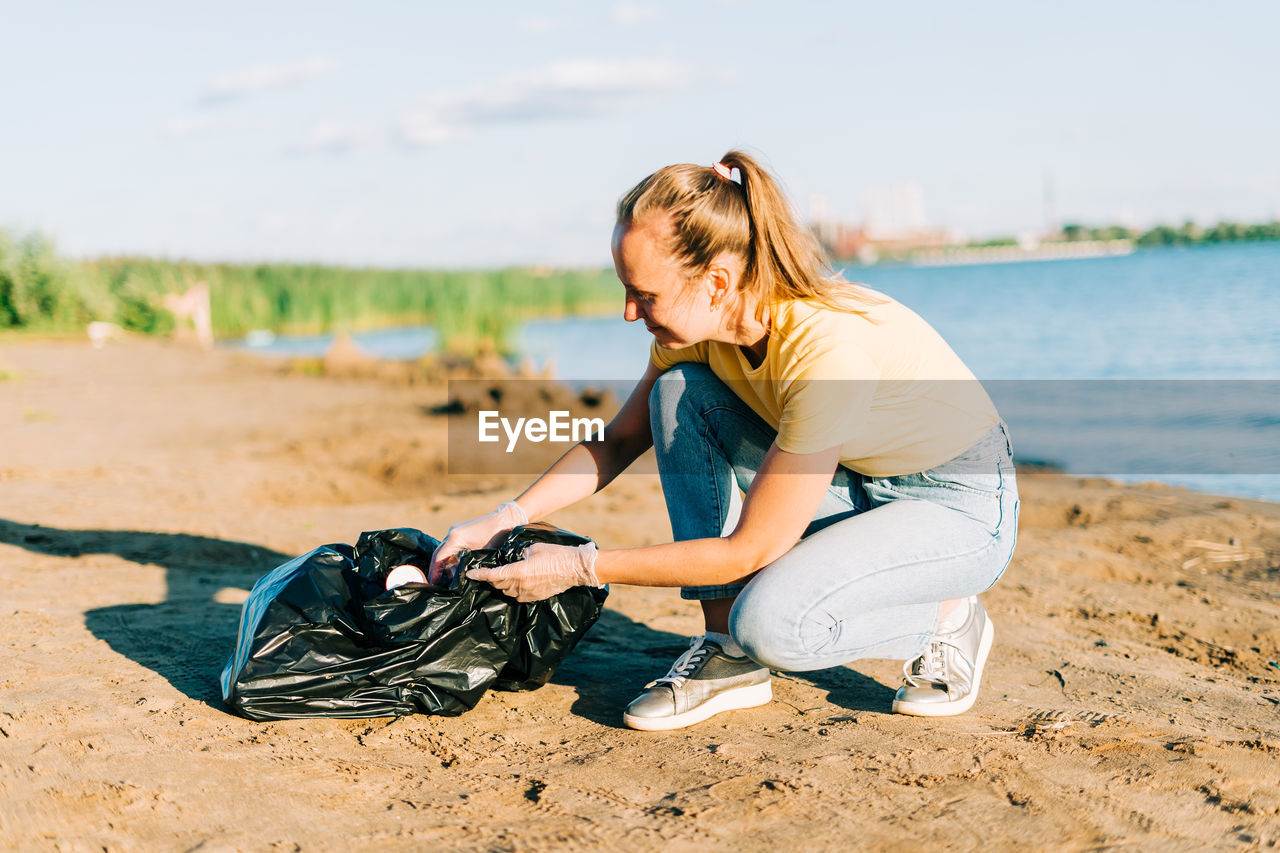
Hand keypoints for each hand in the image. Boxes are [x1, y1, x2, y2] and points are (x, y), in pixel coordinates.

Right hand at [427, 501, 526, 582]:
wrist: (506, 519)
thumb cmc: (498, 535)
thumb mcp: (484, 553)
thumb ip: (471, 564)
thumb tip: (465, 578)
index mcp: (455, 538)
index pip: (439, 557)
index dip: (434, 572)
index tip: (432, 583)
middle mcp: (452, 534)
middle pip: (439, 554)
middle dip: (436, 569)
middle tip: (436, 583)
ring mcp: (456, 532)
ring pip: (446, 551)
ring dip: (446, 564)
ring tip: (448, 579)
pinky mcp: (462, 533)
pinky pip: (452, 547)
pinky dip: (452, 558)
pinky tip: (456, 568)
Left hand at [467, 542, 601, 602]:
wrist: (575, 568)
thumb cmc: (555, 554)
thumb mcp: (533, 548)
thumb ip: (517, 554)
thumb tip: (510, 558)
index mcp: (519, 572)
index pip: (493, 575)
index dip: (479, 575)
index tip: (469, 574)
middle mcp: (521, 586)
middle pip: (498, 584)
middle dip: (490, 578)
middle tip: (486, 570)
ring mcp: (528, 594)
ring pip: (507, 591)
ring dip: (501, 584)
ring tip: (500, 575)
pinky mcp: (535, 597)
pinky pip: (518, 595)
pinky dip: (512, 589)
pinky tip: (515, 581)